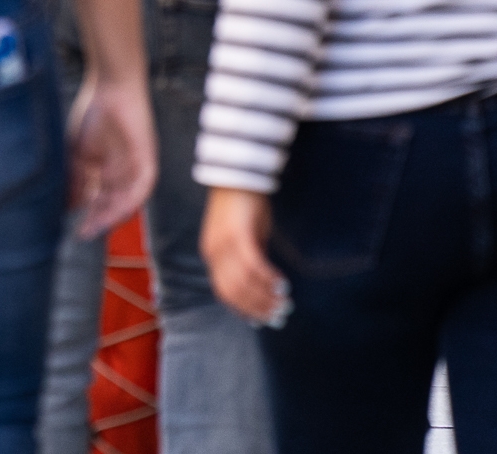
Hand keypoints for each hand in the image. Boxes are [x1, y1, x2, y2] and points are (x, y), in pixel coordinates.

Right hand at [64, 73, 157, 240]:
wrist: (111, 87)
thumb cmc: (91, 113)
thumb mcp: (76, 151)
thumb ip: (73, 178)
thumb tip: (66, 205)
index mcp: (105, 170)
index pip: (98, 200)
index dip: (87, 216)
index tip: (75, 231)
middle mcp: (122, 173)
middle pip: (112, 204)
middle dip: (99, 221)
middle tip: (84, 234)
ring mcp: (135, 167)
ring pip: (128, 200)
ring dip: (114, 215)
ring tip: (98, 226)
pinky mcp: (147, 161)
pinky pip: (142, 187)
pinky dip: (131, 200)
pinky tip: (117, 209)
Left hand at [203, 187, 286, 324]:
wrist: (236, 176)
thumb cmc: (243, 208)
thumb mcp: (244, 238)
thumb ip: (249, 260)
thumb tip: (263, 284)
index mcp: (212, 255)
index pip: (224, 292)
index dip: (243, 309)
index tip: (261, 320)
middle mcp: (214, 253)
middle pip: (234, 292)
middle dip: (258, 307)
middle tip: (279, 316)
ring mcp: (224, 244)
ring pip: (244, 281)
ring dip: (266, 296)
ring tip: (284, 303)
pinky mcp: (238, 234)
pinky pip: (253, 264)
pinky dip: (267, 278)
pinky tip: (282, 284)